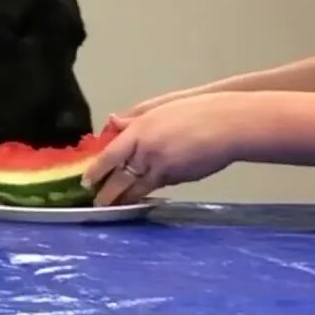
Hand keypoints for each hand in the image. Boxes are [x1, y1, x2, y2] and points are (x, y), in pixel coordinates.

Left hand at [82, 92, 255, 205]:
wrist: (228, 125)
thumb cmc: (195, 110)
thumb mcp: (160, 108)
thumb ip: (134, 118)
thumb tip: (112, 123)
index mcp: (139, 131)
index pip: (110, 156)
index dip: (96, 171)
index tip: (86, 182)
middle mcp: (147, 151)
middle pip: (121, 177)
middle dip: (108, 193)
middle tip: (97, 203)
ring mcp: (163, 167)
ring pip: (139, 187)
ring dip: (126, 198)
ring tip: (116, 206)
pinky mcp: (179, 177)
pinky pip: (159, 185)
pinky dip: (149, 191)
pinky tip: (144, 196)